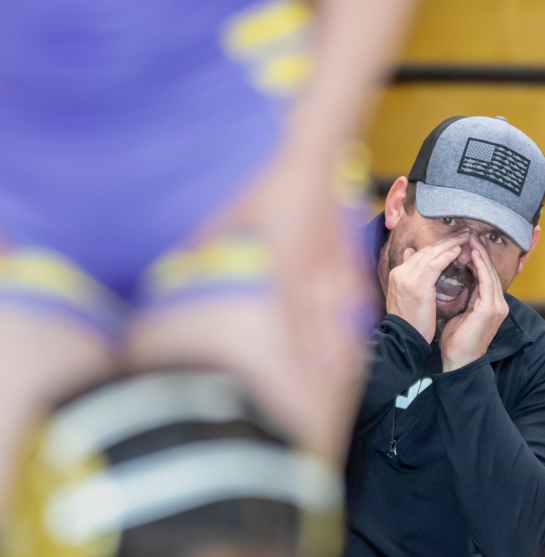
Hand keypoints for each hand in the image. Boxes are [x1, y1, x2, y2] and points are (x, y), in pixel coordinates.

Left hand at [186, 152, 366, 461]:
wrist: (308, 164)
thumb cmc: (262, 194)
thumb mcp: (229, 220)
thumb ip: (206, 247)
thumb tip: (178, 272)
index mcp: (282, 262)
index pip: (289, 312)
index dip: (294, 345)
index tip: (295, 374)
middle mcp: (310, 269)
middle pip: (318, 321)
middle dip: (322, 357)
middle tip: (322, 392)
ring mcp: (330, 266)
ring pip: (337, 313)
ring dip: (340, 345)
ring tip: (342, 377)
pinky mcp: (343, 261)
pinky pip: (351, 295)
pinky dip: (353, 320)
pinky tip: (355, 340)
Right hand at [385, 238, 465, 342]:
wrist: (403, 339)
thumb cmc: (409, 322)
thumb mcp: (406, 296)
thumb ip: (410, 275)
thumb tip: (410, 254)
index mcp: (397, 274)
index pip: (419, 254)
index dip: (437, 247)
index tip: (452, 241)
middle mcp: (400, 273)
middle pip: (425, 251)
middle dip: (445, 241)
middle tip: (463, 234)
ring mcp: (408, 279)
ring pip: (431, 254)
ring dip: (449, 244)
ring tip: (465, 238)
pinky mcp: (419, 287)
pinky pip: (435, 265)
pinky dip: (447, 255)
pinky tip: (458, 251)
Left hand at [440, 236, 508, 371]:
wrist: (458, 362)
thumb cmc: (455, 341)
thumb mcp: (456, 313)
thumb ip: (457, 296)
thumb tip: (444, 278)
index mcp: (489, 303)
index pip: (483, 275)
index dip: (474, 258)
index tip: (462, 244)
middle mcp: (497, 303)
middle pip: (488, 270)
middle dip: (478, 251)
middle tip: (466, 235)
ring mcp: (497, 306)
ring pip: (489, 272)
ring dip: (479, 254)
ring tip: (469, 239)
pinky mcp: (491, 309)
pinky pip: (487, 281)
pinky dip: (480, 266)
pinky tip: (472, 254)